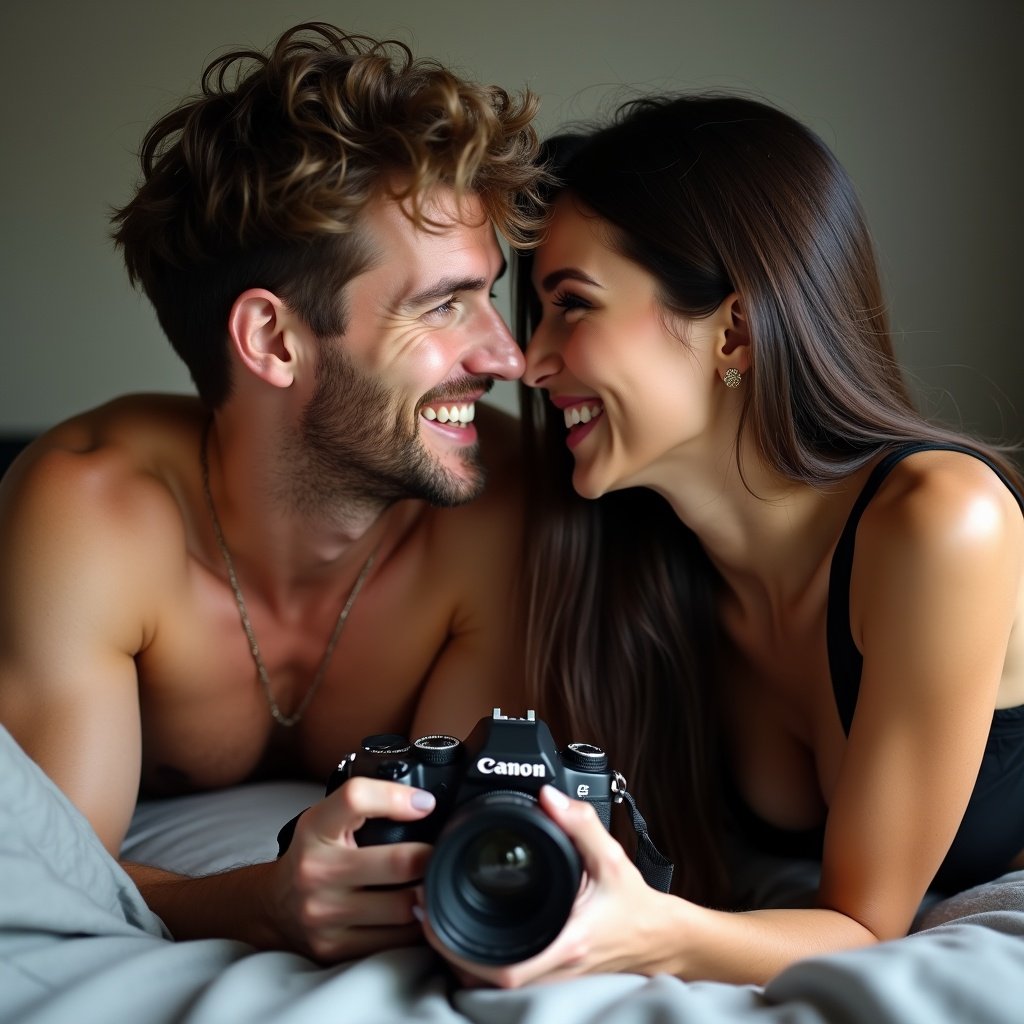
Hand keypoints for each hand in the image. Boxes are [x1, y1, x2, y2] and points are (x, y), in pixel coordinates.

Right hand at [264, 777, 435, 961]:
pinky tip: (416, 912)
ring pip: (404, 907)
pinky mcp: (334, 948)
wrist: (273, 907)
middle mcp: (316, 871)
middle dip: (430, 857)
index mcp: (315, 828)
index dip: (397, 797)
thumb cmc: (313, 855)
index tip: (425, 804)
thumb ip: (366, 805)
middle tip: (443, 852)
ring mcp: (324, 914)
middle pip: (398, 863)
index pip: (355, 797)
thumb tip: (426, 804)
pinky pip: (395, 940)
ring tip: (432, 882)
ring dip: (427, 894)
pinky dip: (414, 926)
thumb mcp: (327, 819)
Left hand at [418, 784, 676, 986]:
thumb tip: (548, 795)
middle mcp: (555, 965)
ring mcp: (553, 975)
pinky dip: (482, 961)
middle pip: (486, 981)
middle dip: (449, 953)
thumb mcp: (612, 857)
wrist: (660, 938)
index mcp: (566, 940)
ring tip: (437, 922)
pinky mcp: (552, 972)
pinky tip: (468, 934)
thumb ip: (580, 823)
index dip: (461, 952)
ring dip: (461, 959)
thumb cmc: (635, 903)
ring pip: (493, 984)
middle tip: (425, 915)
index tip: (436, 921)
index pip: (504, 969)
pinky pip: (509, 976)